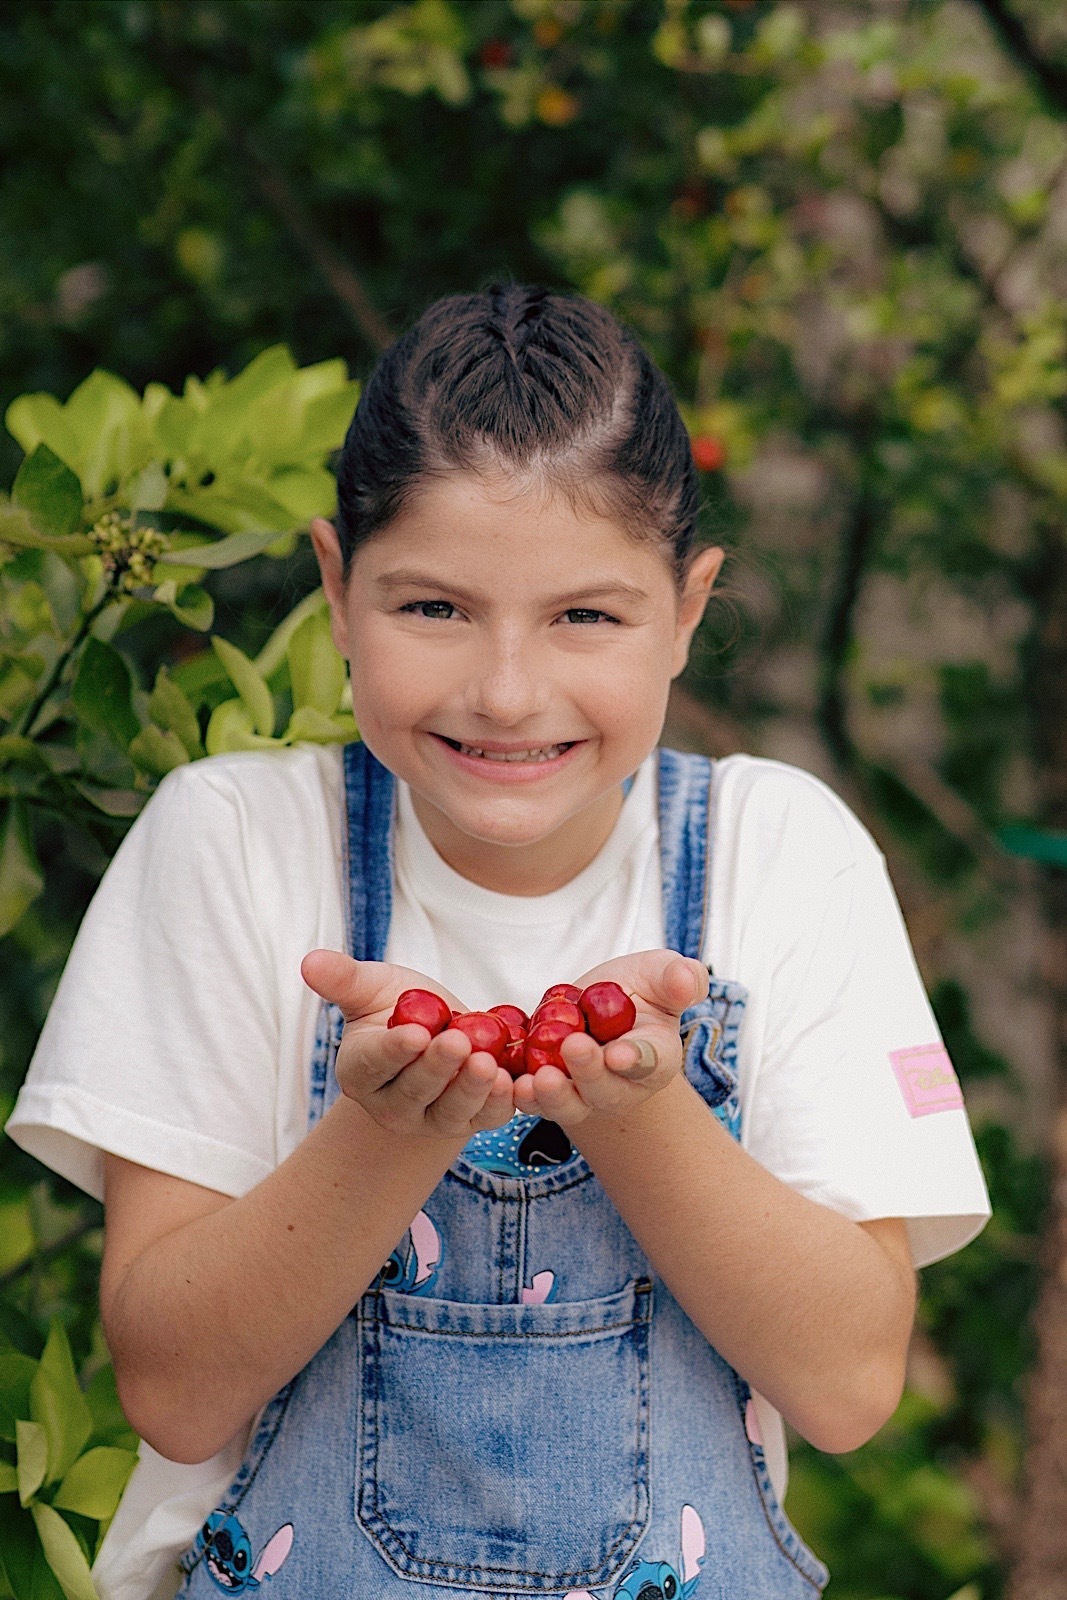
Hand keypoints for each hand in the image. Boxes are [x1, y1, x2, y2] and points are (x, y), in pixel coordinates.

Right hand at [300, 950, 514, 1138]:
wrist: (442, 1032)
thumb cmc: (401, 1008)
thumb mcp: (372, 987)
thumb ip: (344, 978)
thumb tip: (310, 961)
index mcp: (361, 1071)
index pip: (374, 1064)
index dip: (394, 1051)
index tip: (414, 1033)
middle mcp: (392, 1105)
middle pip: (414, 1090)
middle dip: (437, 1068)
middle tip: (458, 1043)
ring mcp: (431, 1119)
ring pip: (449, 1111)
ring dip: (470, 1090)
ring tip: (488, 1064)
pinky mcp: (470, 1122)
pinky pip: (485, 1119)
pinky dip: (501, 1104)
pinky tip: (513, 1082)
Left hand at [512, 950, 708, 1131]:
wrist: (598, 1006)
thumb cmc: (640, 991)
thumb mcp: (661, 974)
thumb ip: (680, 977)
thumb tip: (686, 980)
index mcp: (656, 1058)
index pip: (648, 1061)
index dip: (634, 1058)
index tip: (619, 1053)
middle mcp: (621, 1087)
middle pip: (605, 1090)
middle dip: (589, 1073)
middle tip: (573, 1048)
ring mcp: (582, 1096)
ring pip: (568, 1106)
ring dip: (551, 1096)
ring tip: (536, 1081)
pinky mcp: (547, 1092)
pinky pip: (532, 1100)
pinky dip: (518, 1095)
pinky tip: (504, 1082)